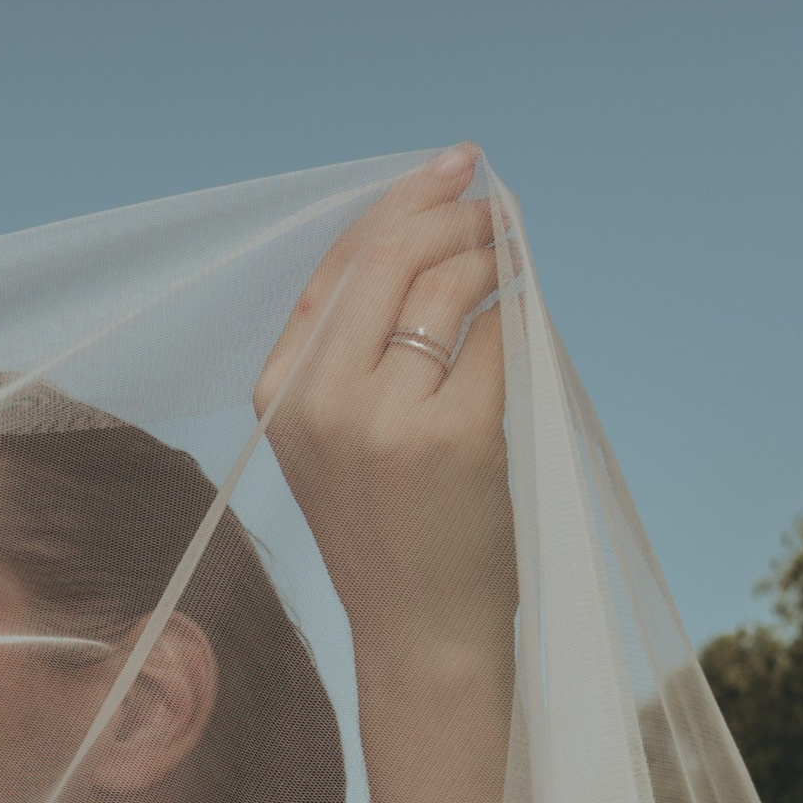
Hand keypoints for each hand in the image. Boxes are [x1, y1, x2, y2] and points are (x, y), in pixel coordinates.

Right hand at [254, 149, 512, 679]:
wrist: (420, 632)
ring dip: (491, 255)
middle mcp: (323, 402)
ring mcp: (387, 420)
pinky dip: (513, 315)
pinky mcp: (453, 435)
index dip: (399, 204)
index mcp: (282, 396)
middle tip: (493, 208)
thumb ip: (351, 347)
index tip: (451, 171)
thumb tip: (418, 230)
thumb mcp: (336, 437)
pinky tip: (519, 313)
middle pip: (391, 257)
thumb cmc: (389, 532)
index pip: (336, 266)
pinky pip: (493, 337)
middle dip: (452, 213)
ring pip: (446, 288)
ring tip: (511, 256)